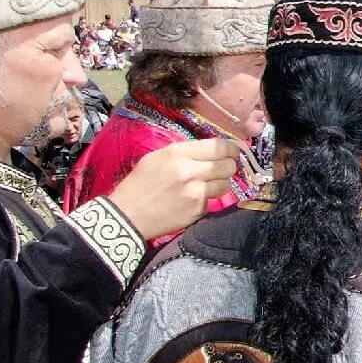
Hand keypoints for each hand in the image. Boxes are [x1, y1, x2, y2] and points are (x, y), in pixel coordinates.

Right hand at [105, 137, 236, 239]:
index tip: (233, 151)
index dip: (231, 148)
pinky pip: (213, 200)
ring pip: (226, 184)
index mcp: (178, 154)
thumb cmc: (139, 184)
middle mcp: (190, 171)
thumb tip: (210, 151)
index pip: (218, 146)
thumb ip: (184, 153)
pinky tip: (192, 200)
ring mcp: (196, 192)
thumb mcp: (156, 158)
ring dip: (220, 183)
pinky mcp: (198, 210)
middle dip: (229, 166)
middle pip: (228, 165)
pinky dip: (207, 199)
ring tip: (207, 184)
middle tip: (224, 168)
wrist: (128, 215)